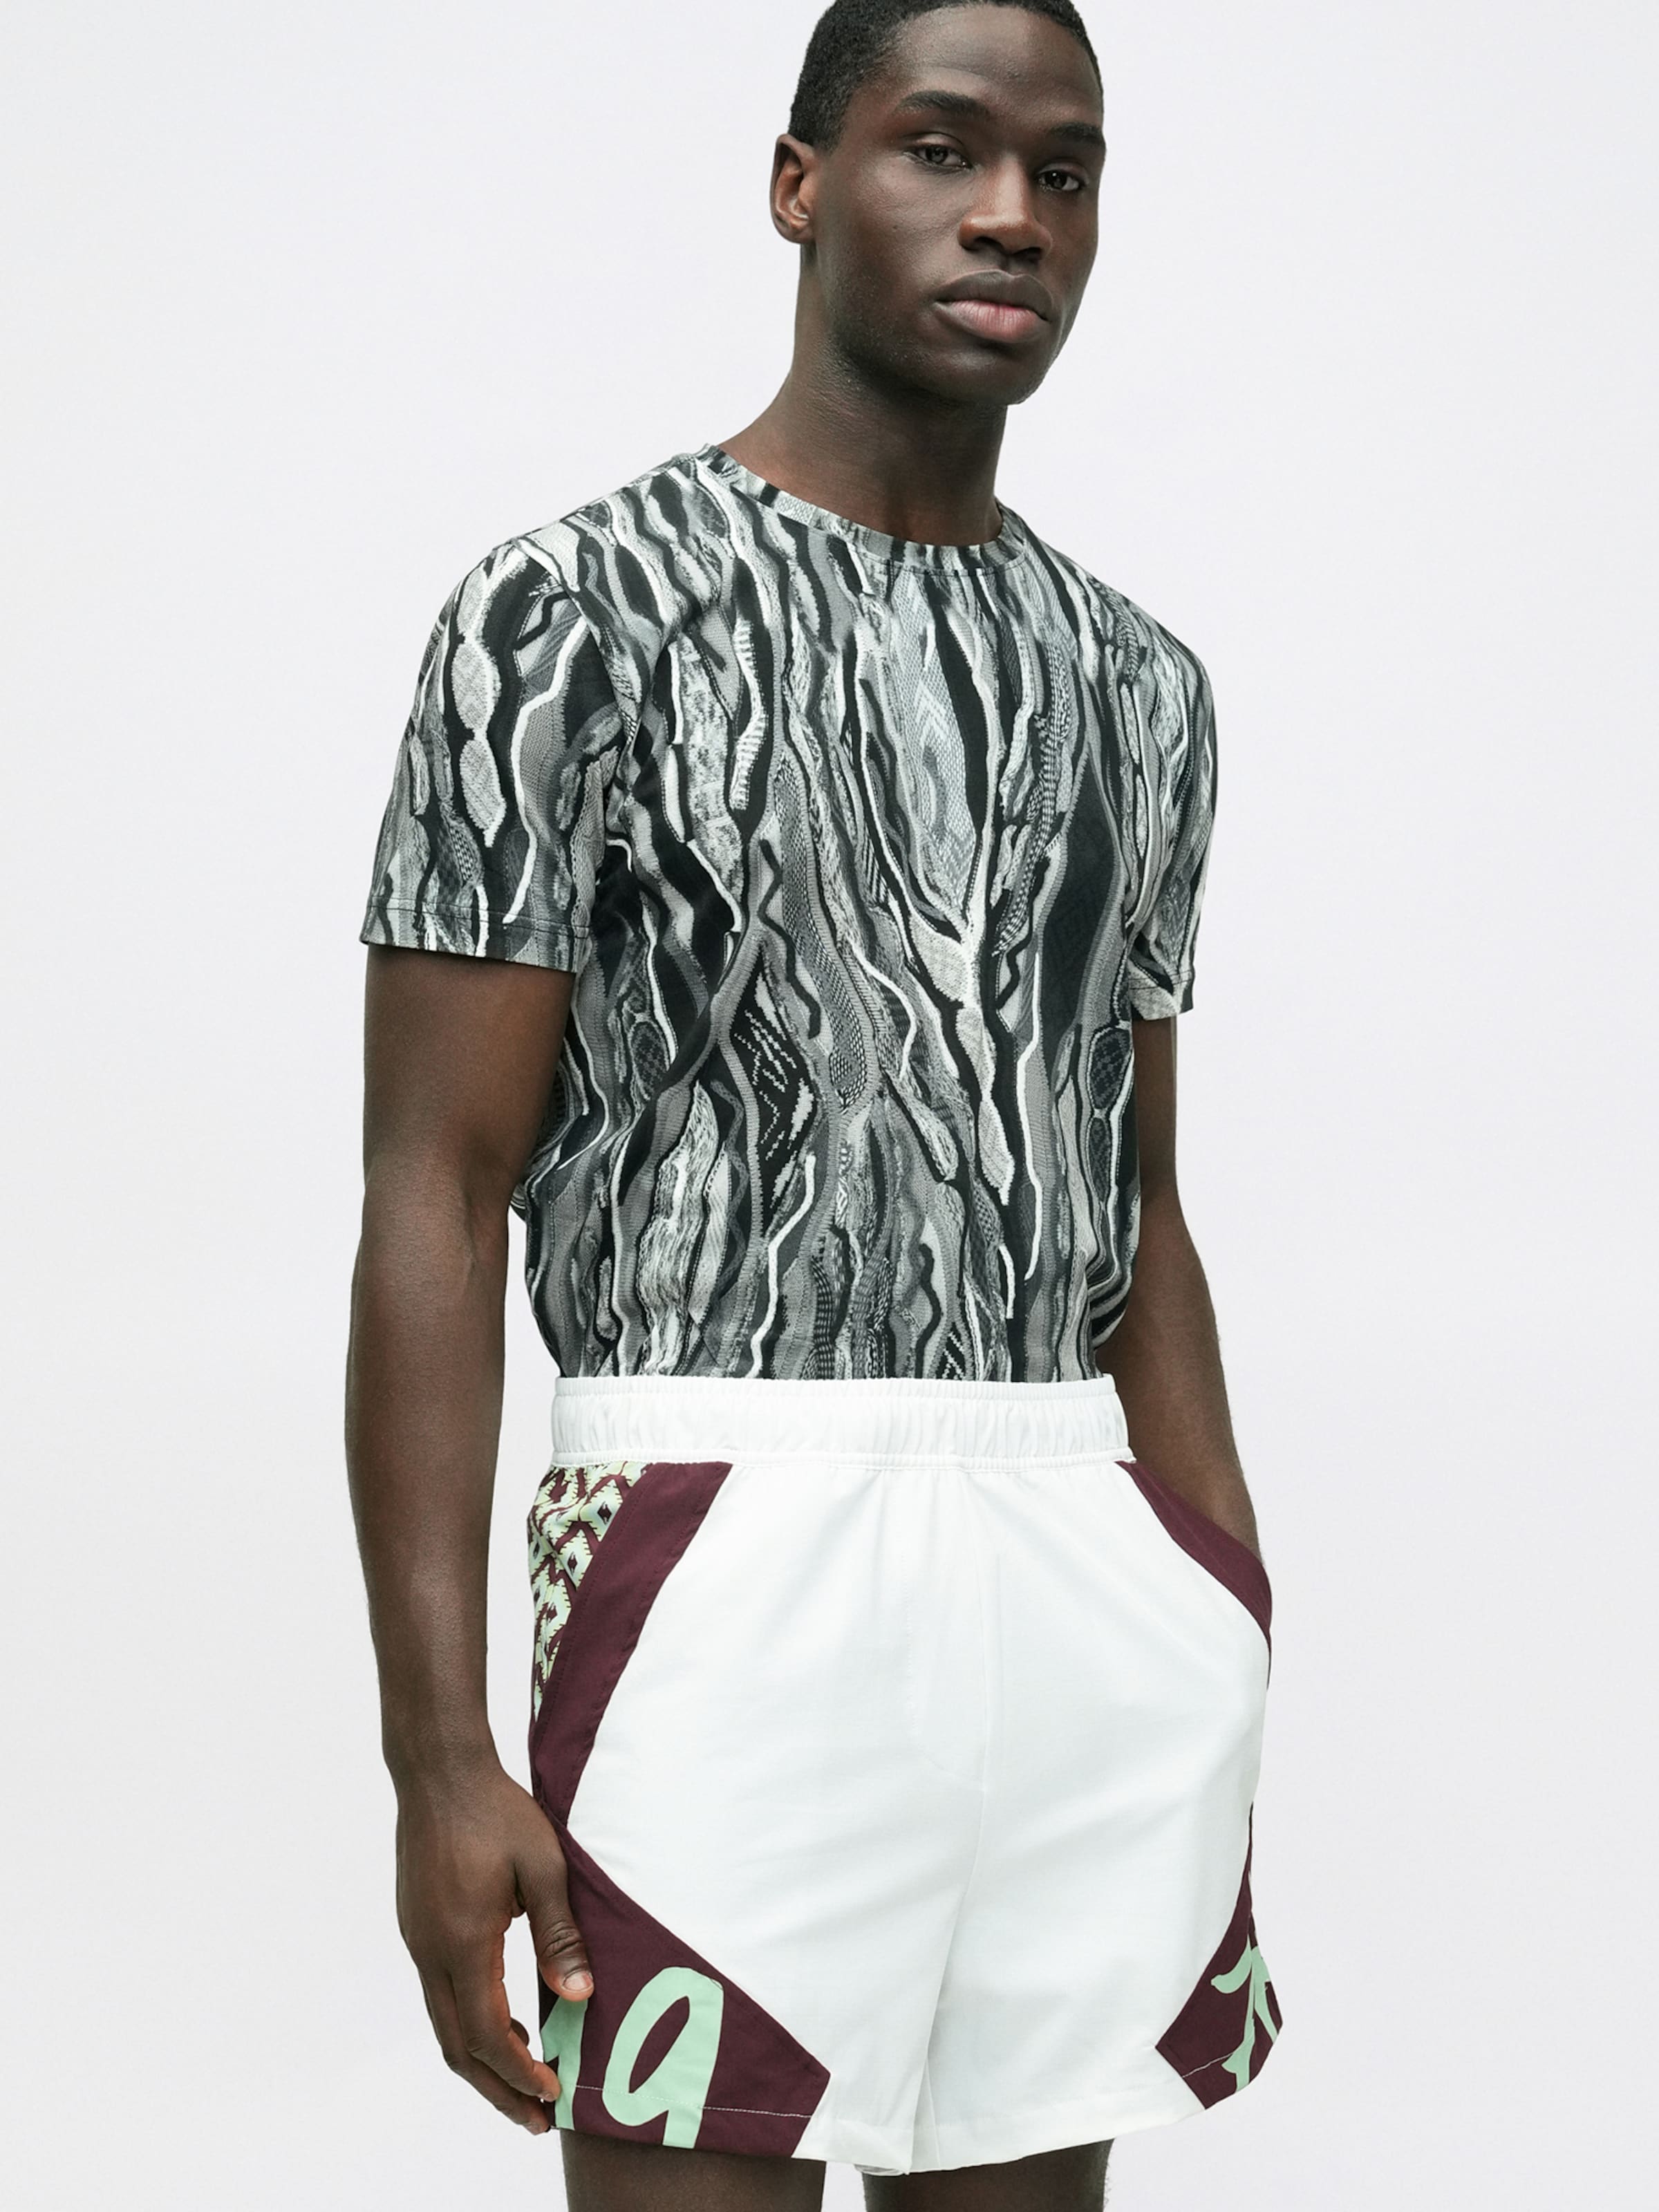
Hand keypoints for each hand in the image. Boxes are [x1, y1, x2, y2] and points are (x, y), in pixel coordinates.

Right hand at [394, 1760, 592, 2132]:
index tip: (554, 2092)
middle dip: (498, 2089)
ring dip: (482, 2058)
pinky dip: (470, 2021)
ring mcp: (418, 1939)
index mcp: (464, 1943)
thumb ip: (560, 1935)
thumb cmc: (496, 1811)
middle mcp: (431, 1951)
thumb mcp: (544, 1867)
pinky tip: (504, 2016)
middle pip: (458, 2047)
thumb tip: (581, 1998)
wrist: (439, 1770)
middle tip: (537, 2118)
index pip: (488, 2036)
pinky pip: (440, 1993)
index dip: (520, 2072)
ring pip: (445, 2023)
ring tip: (526, 2074)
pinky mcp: (417, 1925)